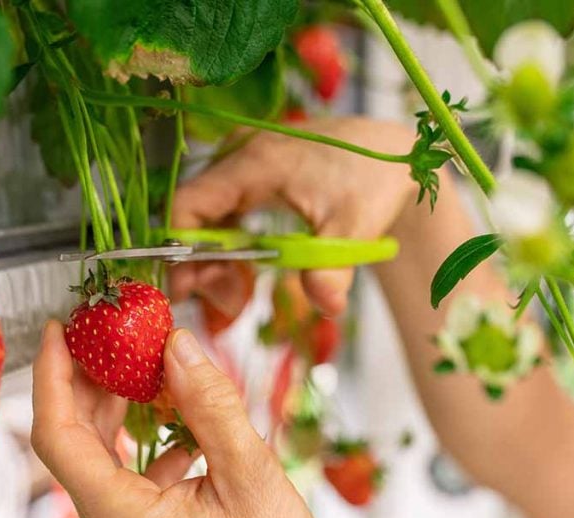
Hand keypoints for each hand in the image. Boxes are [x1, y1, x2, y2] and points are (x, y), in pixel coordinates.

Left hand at [32, 321, 373, 517]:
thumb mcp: (252, 476)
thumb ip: (210, 405)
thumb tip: (176, 344)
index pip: (58, 436)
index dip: (52, 375)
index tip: (58, 328)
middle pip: (75, 444)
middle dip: (88, 383)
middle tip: (109, 333)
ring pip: (102, 461)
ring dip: (118, 411)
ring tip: (145, 365)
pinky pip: (129, 482)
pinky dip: (146, 443)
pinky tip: (183, 423)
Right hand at [170, 117, 417, 316]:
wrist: (394, 156)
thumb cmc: (374, 179)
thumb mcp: (355, 227)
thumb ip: (333, 268)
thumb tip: (326, 305)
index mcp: (255, 163)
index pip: (189, 204)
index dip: (179, 250)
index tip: (187, 291)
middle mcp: (240, 156)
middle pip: (193, 214)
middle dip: (199, 264)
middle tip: (228, 304)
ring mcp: (243, 163)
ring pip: (206, 217)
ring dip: (214, 259)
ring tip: (238, 297)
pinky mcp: (251, 175)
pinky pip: (222, 213)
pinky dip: (227, 246)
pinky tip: (244, 273)